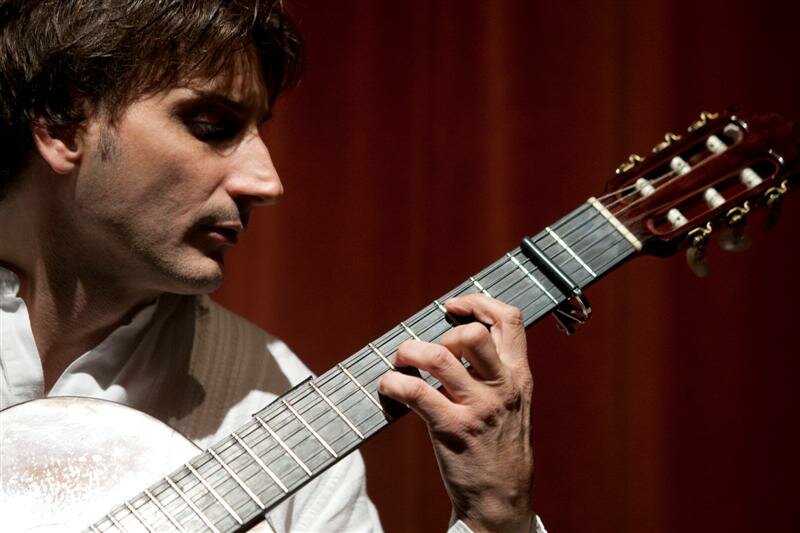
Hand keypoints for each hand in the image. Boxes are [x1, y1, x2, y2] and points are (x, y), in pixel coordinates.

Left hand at [378, 294, 533, 532]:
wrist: (502, 499)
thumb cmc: (500, 446)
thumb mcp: (514, 402)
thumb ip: (495, 370)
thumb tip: (458, 337)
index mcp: (519, 376)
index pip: (510, 320)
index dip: (478, 302)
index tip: (453, 305)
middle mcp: (502, 387)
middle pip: (472, 334)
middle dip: (442, 333)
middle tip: (428, 352)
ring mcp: (477, 408)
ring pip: (439, 356)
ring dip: (410, 352)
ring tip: (401, 362)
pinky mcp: (451, 428)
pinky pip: (415, 391)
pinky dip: (393, 383)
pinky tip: (389, 387)